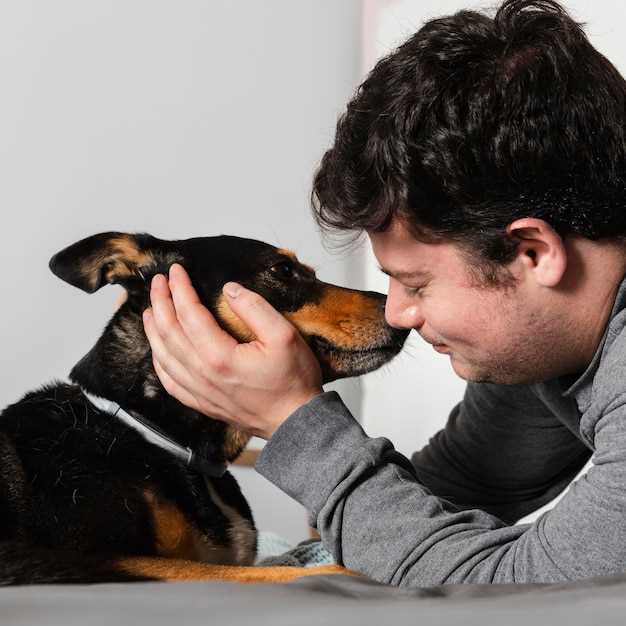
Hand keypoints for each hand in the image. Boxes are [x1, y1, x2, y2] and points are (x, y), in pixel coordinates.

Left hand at [142, 264, 322, 438]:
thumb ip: (255, 308)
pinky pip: (169, 381)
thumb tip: (230, 289)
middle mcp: (203, 374)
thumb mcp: (284, 336)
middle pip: (169, 332)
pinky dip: (159, 361)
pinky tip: (158, 351)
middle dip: (160, 302)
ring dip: (153, 329)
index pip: (188, 313)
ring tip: (149, 310)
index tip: (176, 270)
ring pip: (163, 355)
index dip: (179, 288)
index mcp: (220, 356)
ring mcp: (200, 391)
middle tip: (157, 281)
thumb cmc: (293, 382)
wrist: (296, 421)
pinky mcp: (202, 403)